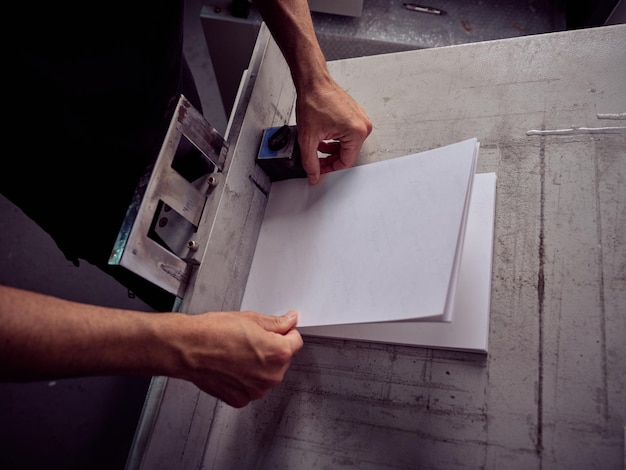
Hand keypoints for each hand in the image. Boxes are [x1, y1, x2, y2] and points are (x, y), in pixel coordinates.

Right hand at [178, 310, 302, 407]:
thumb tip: (290, 320)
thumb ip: (276, 323)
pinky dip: (245, 378)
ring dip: (259, 366)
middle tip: (250, 339)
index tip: (279, 330)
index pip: (296, 341)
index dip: (287, 333)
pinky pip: (251, 387)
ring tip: (238, 352)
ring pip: (267, 375)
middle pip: (283, 360)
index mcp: (278, 353)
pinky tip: (232, 366)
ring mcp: (256, 390)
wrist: (187, 349)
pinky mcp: (241, 399)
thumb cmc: (213, 333)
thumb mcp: (251, 319)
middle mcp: (271, 376)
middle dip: (272, 349)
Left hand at [296, 80, 372, 184]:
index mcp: (357, 132)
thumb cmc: (314, 100)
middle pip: (347, 153)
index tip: (319, 170)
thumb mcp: (308, 138)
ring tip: (317, 144)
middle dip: (330, 157)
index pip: (346, 162)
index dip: (330, 169)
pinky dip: (334, 138)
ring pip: (346, 144)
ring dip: (331, 148)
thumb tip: (314, 175)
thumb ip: (311, 162)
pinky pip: (347, 134)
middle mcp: (363, 125)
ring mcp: (360, 119)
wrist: (313, 82)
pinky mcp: (355, 115)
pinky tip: (323, 136)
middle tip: (316, 158)